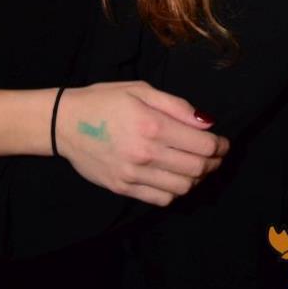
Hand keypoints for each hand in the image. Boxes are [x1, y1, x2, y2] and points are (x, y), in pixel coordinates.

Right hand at [56, 81, 228, 206]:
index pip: (202, 145)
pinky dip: (176, 192)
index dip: (220, 146)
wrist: (64, 122)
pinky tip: (175, 178)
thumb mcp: (140, 89)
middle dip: (214, 163)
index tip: (223, 142)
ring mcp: (134, 174)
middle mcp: (146, 153)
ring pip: (182, 188)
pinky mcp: (124, 188)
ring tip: (196, 167)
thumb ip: (176, 105)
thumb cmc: (104, 100)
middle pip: (197, 168)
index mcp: (152, 124)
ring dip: (197, 179)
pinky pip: (162, 199)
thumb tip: (207, 122)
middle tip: (216, 155)